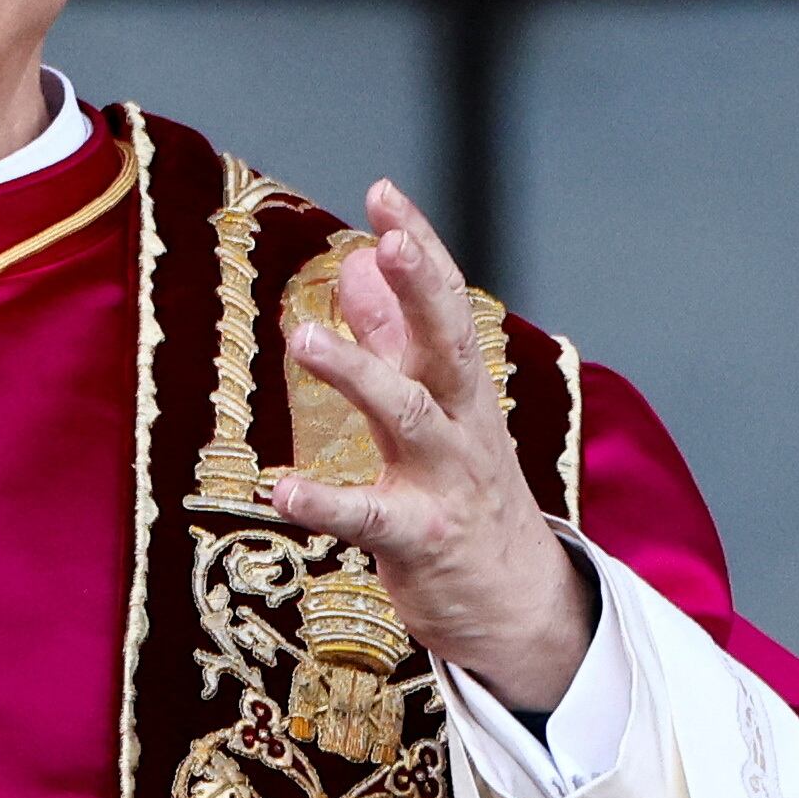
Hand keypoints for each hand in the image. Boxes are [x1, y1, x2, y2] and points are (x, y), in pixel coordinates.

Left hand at [270, 182, 593, 713]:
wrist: (518, 605)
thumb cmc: (467, 495)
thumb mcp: (437, 407)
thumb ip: (393, 338)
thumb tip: (359, 265)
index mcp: (458, 387)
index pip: (444, 303)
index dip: (419, 247)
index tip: (385, 193)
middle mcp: (458, 423)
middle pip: (446, 343)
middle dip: (422, 289)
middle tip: (387, 242)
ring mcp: (442, 481)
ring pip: (407, 417)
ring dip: (358, 375)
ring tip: (304, 339)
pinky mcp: (418, 540)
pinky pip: (368, 518)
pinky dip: (325, 502)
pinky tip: (280, 488)